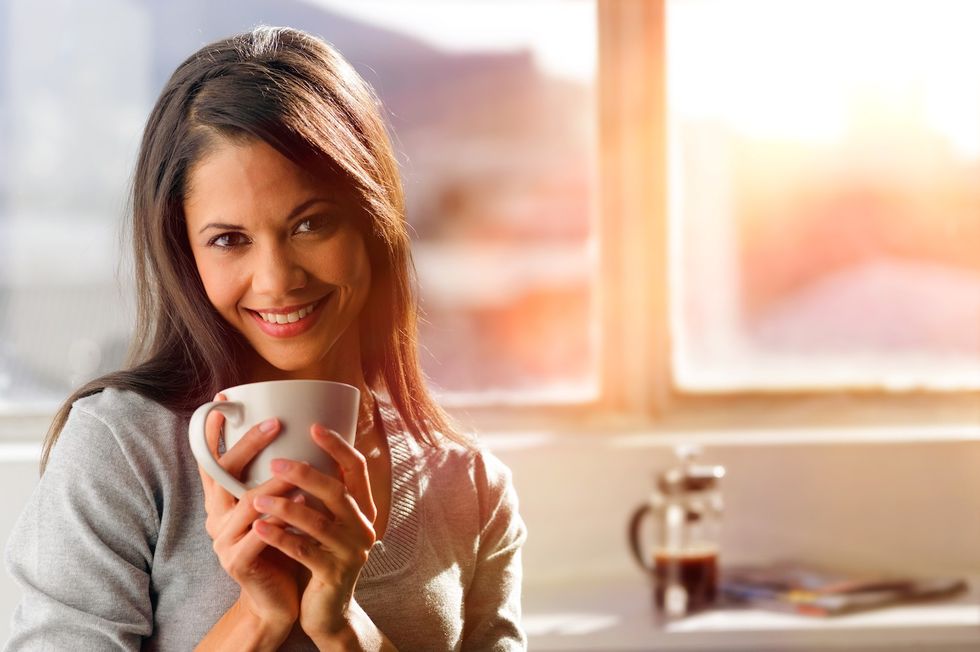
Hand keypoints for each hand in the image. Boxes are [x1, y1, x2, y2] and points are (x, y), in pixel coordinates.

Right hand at [198, 394, 303, 633]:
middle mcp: (216, 517)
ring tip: (299, 464)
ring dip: (275, 482)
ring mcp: (224, 541)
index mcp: (221, 501)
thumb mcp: (275, 505)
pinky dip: (283, 519)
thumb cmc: (282, 543)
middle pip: (223, 474)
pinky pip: (261, 536)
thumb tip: (297, 428)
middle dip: (247, 445)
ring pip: (247, 503)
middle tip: (274, 423)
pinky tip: (305, 505)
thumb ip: (276, 476)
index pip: (211, 460)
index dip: (213, 431)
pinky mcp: (238, 563)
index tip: (223, 400)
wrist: (278, 597)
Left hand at [249, 423, 377, 644]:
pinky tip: (258, 528)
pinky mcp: (334, 574)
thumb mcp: (326, 522)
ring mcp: (351, 551)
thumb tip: (290, 450)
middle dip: (305, 474)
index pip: (357, 469)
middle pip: (338, 491)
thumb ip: (318, 494)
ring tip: (255, 499)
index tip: (313, 426)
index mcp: (362, 508)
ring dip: (285, 507)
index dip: (338, 446)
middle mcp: (363, 526)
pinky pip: (305, 552)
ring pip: (318, 522)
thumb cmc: (320, 556)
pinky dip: (280, 538)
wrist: (328, 610)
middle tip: (275, 463)